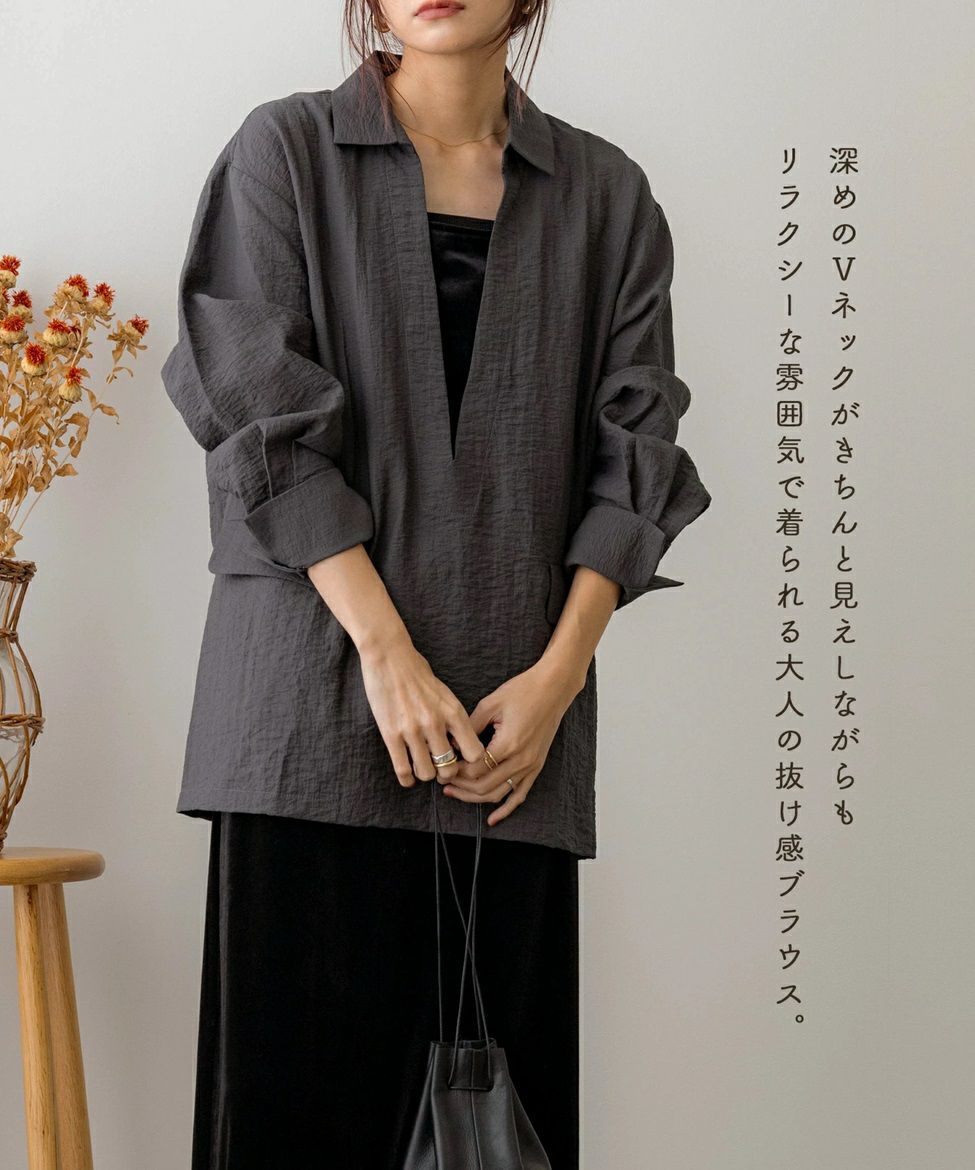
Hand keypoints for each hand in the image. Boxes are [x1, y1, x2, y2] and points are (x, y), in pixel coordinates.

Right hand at [358, 632, 484, 786]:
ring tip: (421, 767)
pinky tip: (407, 775)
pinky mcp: (391, 734)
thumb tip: (460, 746)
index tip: (460, 760)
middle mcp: (435, 723)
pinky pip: (402, 769)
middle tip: (439, 769)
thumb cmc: (418, 674)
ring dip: (424, 774)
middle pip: (449, 769)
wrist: (390, 657)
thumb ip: (454, 719)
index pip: (475, 753)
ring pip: (426, 773)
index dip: (470, 763)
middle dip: (445, 773)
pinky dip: (406, 778)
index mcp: (454, 712)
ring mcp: (412, 730)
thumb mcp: (445, 695)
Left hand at [442, 657, 581, 826]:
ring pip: (498, 794)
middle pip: (484, 786)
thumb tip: (453, 746)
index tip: (442, 766)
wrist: (553, 689)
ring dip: (475, 798)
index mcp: (508, 743)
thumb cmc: (523, 691)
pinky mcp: (536, 767)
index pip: (475, 770)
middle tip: (443, 781)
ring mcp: (530, 766)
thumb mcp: (490, 704)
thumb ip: (470, 727)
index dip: (455, 771)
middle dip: (460, 787)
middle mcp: (521, 760)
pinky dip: (505, 809)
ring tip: (455, 793)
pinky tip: (492, 819)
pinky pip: (519, 795)